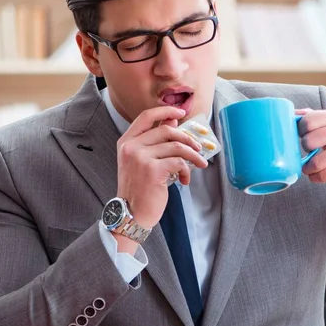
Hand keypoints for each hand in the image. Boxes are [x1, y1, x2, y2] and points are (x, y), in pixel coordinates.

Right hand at [116, 106, 207, 228]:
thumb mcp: (142, 161)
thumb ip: (155, 142)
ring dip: (193, 156)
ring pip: (177, 146)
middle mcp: (131, 147)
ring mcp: (140, 157)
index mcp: (126, 142)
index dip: (165, 110)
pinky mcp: (152, 170)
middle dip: (187, 138)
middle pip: (167, 130)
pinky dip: (187, 170)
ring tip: (199, 164)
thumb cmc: (139, 189)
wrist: (130, 214)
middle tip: (198, 148)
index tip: (181, 112)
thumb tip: (173, 120)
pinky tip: (185, 180)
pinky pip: (179, 162)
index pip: (146, 116)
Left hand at [296, 107, 325, 207]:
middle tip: (309, 153)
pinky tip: (318, 175)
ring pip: (314, 162)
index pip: (307, 121)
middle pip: (308, 141)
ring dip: (308, 168)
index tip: (304, 138)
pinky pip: (323, 175)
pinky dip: (316, 178)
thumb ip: (317, 118)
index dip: (300, 132)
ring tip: (310, 168)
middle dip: (304, 150)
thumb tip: (292, 114)